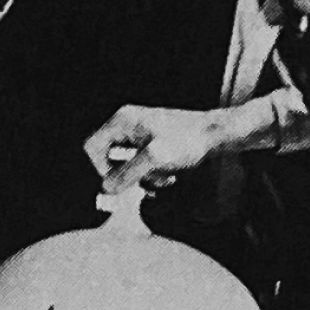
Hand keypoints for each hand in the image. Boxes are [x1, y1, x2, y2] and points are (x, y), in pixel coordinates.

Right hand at [85, 105, 222, 193]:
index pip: (93, 147)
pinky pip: (144, 164)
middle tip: (147, 181)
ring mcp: (141, 133)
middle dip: (130, 175)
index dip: (101, 169)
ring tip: (165, 177)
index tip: (118, 183)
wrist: (215, 135)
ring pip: (130, 164)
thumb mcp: (155, 159)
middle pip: (112, 158)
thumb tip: (107, 188)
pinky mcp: (153, 142)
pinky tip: (170, 175)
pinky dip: (155, 173)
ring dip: (146, 177)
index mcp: (123, 121)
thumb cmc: (189, 139)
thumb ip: (127, 174)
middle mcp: (129, 124)